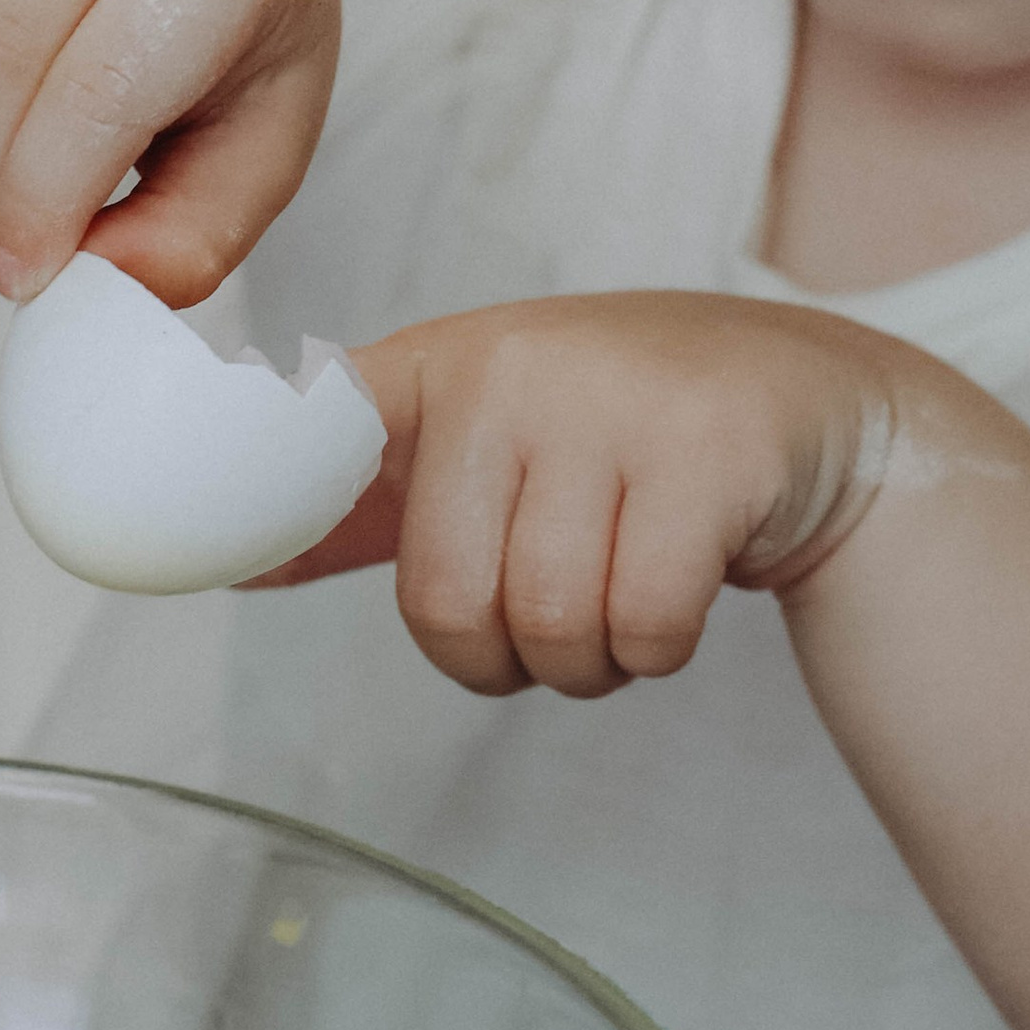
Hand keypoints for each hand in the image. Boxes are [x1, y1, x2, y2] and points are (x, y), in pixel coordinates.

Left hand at [263, 291, 905, 693]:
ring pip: (549, 624)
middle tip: (553, 625)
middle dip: (502, 661)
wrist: (809, 401)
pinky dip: (657, 651)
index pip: (323, 437)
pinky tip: (679, 592)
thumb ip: (366, 508)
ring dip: (588, 664)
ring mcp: (618, 402)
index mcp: (442, 365)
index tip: (219, 557)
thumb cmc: (626, 440)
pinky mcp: (713, 453)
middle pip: (445, 603)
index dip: (273, 501)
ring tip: (620, 604)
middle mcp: (517, 366)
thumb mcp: (489, 450)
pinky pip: (645, 625)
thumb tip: (230, 563)